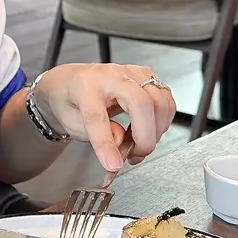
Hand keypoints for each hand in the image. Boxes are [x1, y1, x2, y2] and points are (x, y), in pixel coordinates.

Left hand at [33, 65, 176, 173]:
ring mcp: (131, 73)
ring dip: (156, 130)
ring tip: (139, 144)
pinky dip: (163, 120)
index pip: (96, 117)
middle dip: (144, 137)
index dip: (106, 144)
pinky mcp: (146, 76)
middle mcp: (110, 76)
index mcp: (84, 87)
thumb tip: (119, 144)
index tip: (113, 165)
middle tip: (135, 155)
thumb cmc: (71, 100)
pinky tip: (148, 129)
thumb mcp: (72, 124)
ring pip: (160, 101)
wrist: (71, 81)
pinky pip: (166, 100)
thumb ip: (95, 136)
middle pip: (140, 103)